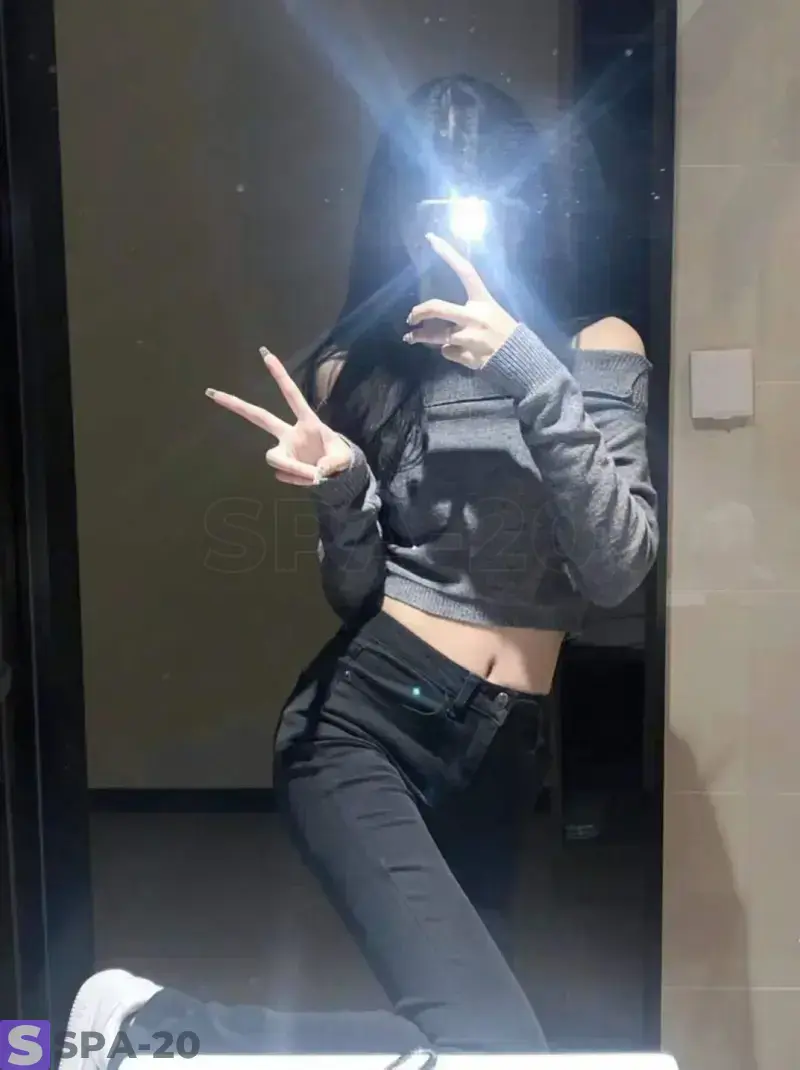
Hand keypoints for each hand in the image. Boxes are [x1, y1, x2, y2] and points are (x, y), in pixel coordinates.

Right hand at [206, 348, 352, 485]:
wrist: (338, 476)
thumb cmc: (341, 460)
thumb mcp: (343, 459)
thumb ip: (331, 464)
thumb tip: (314, 473)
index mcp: (308, 422)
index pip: (292, 395)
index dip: (280, 376)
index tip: (265, 354)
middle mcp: (290, 433)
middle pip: (260, 417)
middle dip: (237, 405)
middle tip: (213, 393)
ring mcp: (285, 450)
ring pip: (274, 458)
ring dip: (293, 469)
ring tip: (315, 476)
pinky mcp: (283, 466)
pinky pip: (285, 475)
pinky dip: (298, 479)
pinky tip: (310, 479)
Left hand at [404, 233, 518, 368]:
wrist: (520, 359)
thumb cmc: (504, 331)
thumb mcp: (491, 311)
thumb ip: (468, 311)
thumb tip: (442, 315)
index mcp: (483, 301)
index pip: (465, 271)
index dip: (448, 253)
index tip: (430, 238)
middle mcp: (475, 316)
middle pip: (438, 308)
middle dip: (420, 312)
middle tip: (410, 317)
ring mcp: (470, 337)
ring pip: (437, 336)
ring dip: (420, 337)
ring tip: (410, 337)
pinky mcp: (467, 355)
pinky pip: (448, 351)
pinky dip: (448, 351)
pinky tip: (458, 351)